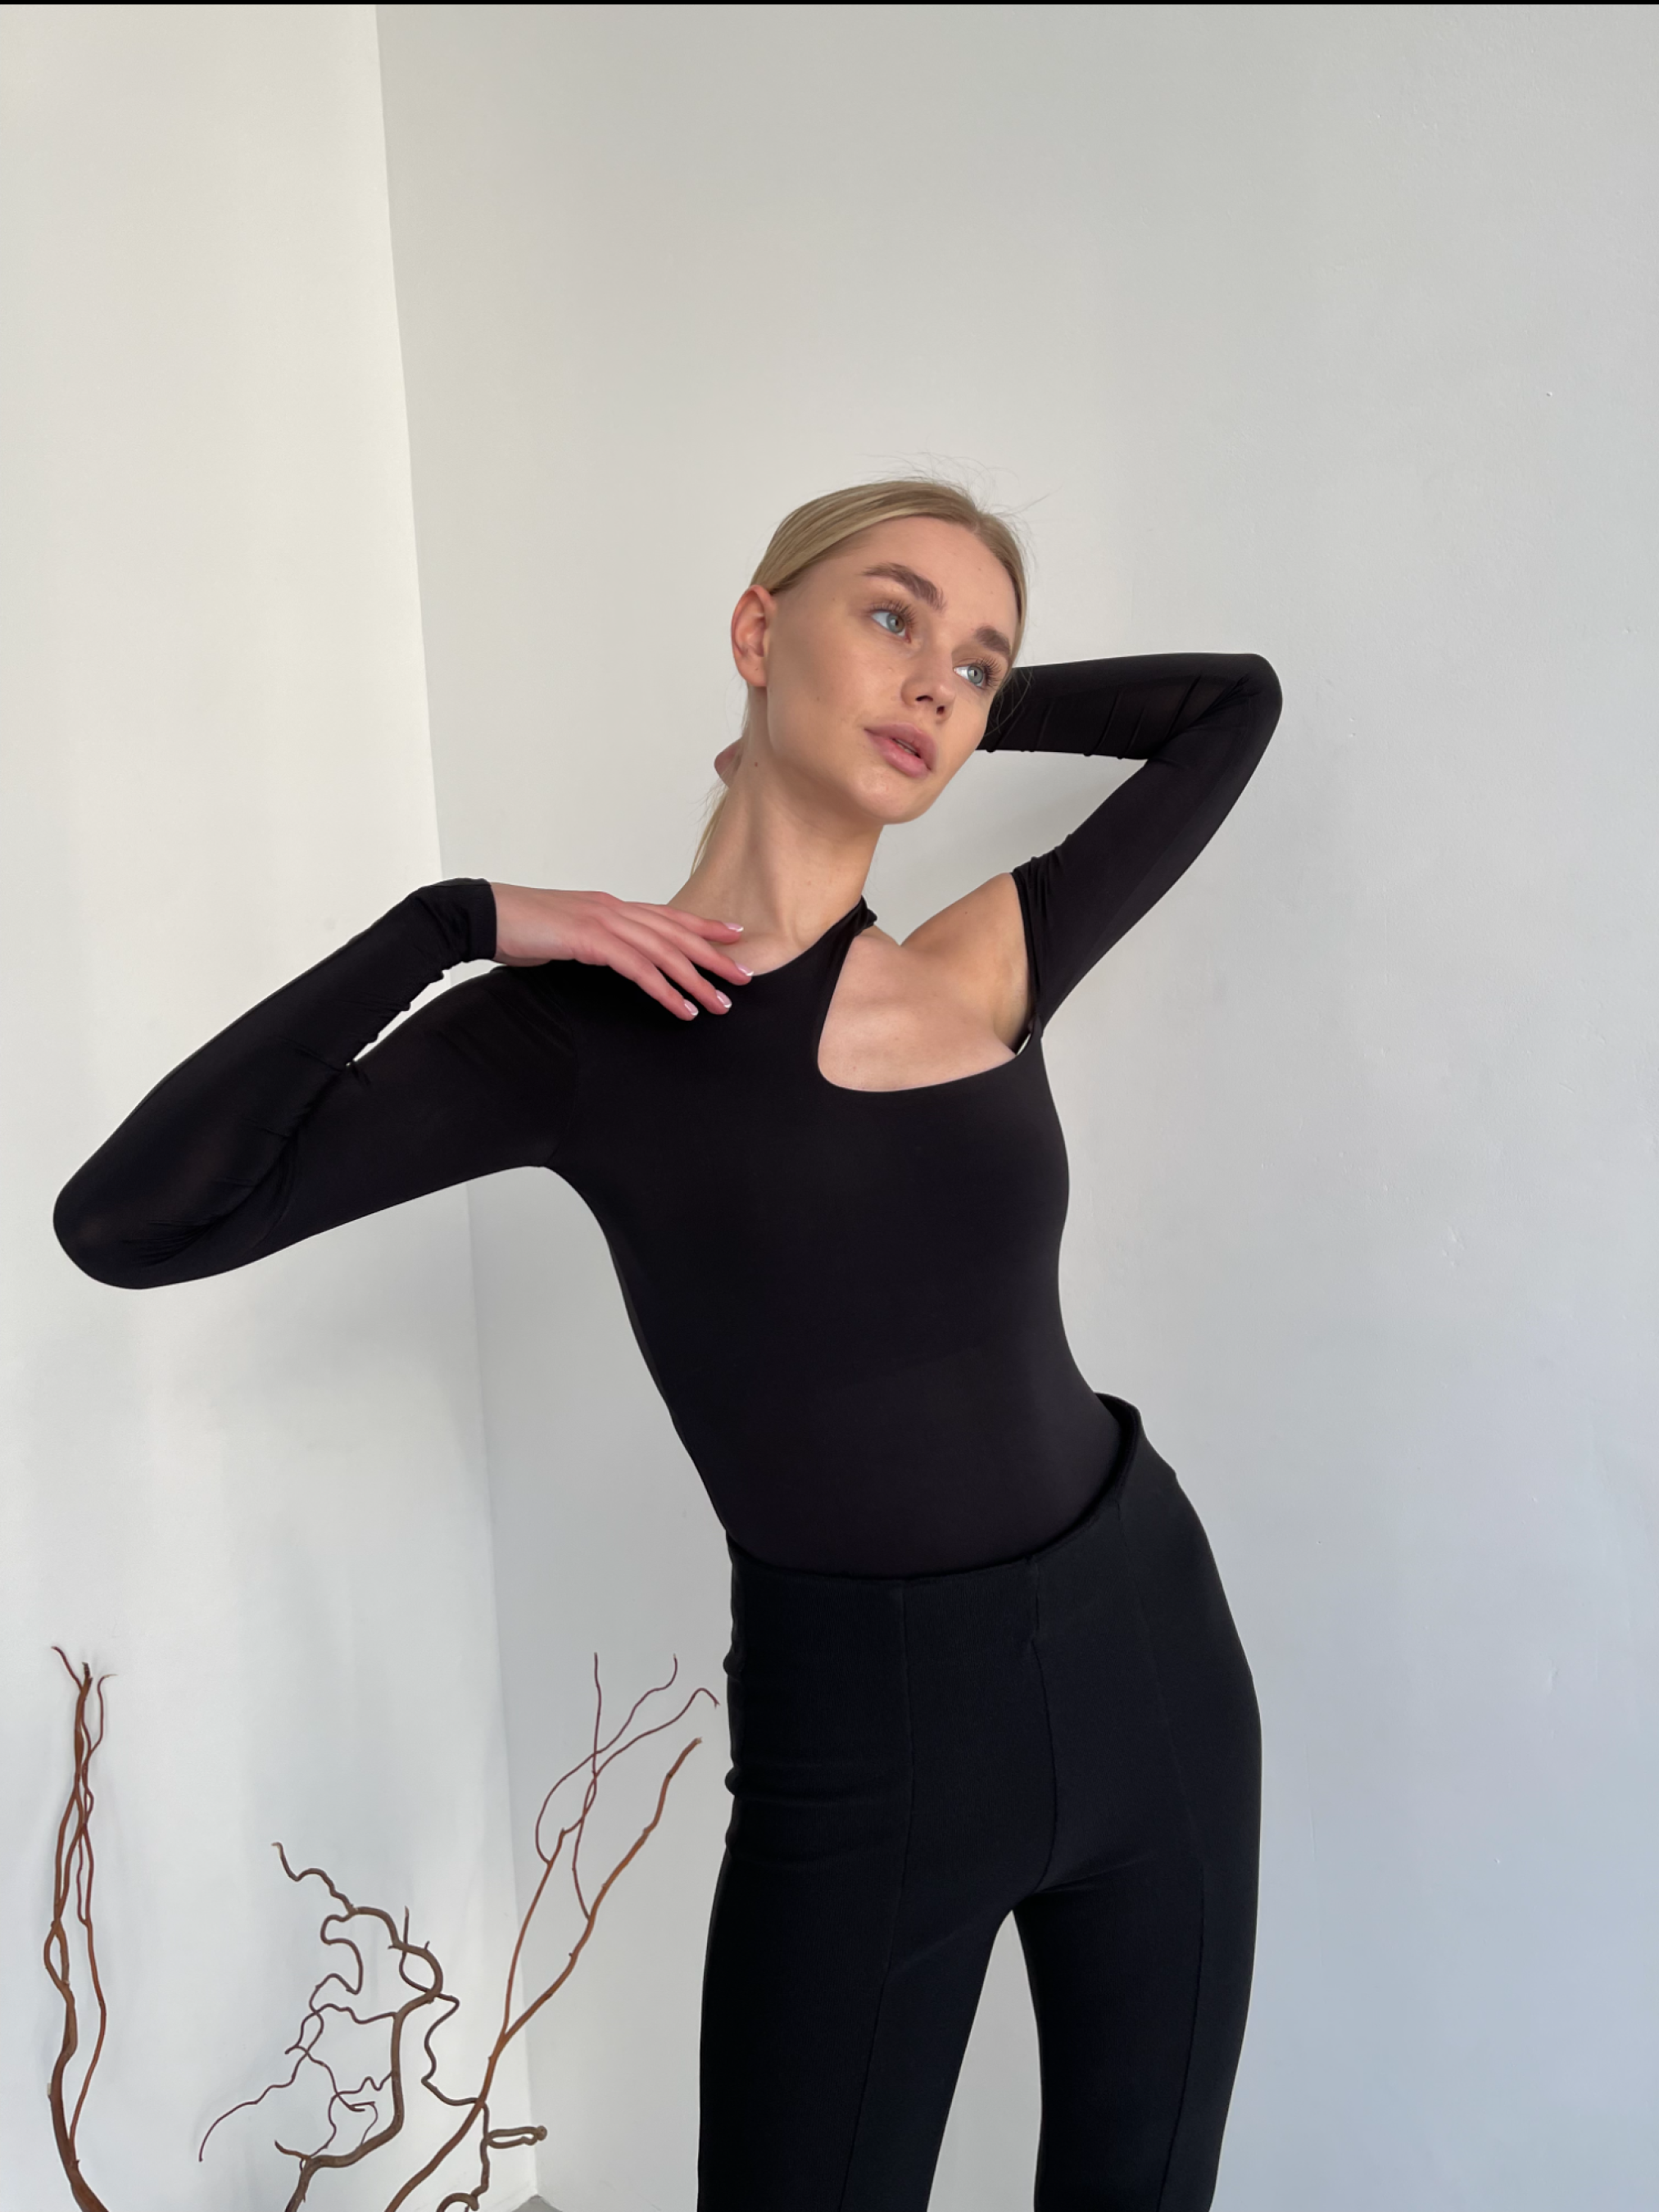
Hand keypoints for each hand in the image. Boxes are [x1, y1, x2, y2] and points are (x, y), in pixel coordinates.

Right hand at [488, 884, 750, 1020]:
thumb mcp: (565, 935)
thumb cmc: (518, 928)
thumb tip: (610, 958)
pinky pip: (639, 969)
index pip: (667, 915)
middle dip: (714, 956)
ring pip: (665, 953)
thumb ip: (593, 943)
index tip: (734, 935)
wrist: (483, 915)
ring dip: (697, 981)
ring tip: (721, 1004)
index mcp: (609, 906)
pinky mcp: (591, 941)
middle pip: (676, 933)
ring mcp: (603, 922)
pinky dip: (665, 990)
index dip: (703, 925)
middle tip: (744, 977)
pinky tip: (683, 1008)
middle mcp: (613, 909)